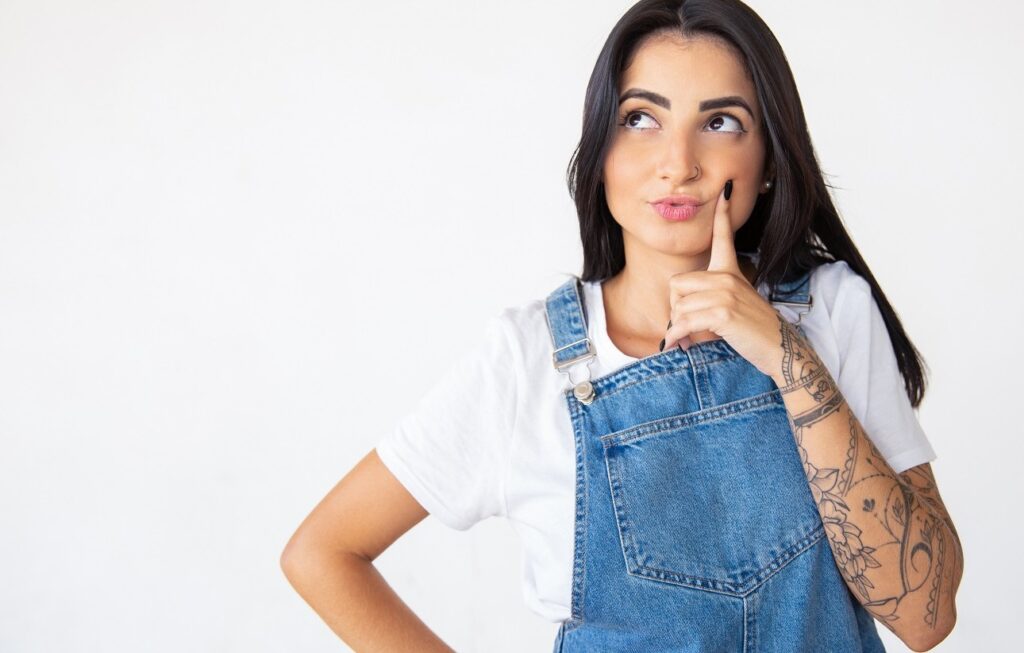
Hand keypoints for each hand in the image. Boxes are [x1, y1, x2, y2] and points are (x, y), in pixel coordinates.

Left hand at [661, 179, 785, 378]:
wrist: (778, 348)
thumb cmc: (754, 329)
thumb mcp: (735, 304)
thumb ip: (710, 299)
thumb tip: (677, 315)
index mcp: (730, 272)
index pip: (724, 237)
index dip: (723, 214)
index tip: (726, 190)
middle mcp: (727, 278)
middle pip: (677, 285)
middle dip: (675, 309)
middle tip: (683, 325)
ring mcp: (726, 294)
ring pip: (678, 307)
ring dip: (676, 328)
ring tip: (687, 338)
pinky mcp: (723, 313)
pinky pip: (683, 323)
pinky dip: (677, 337)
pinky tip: (679, 345)